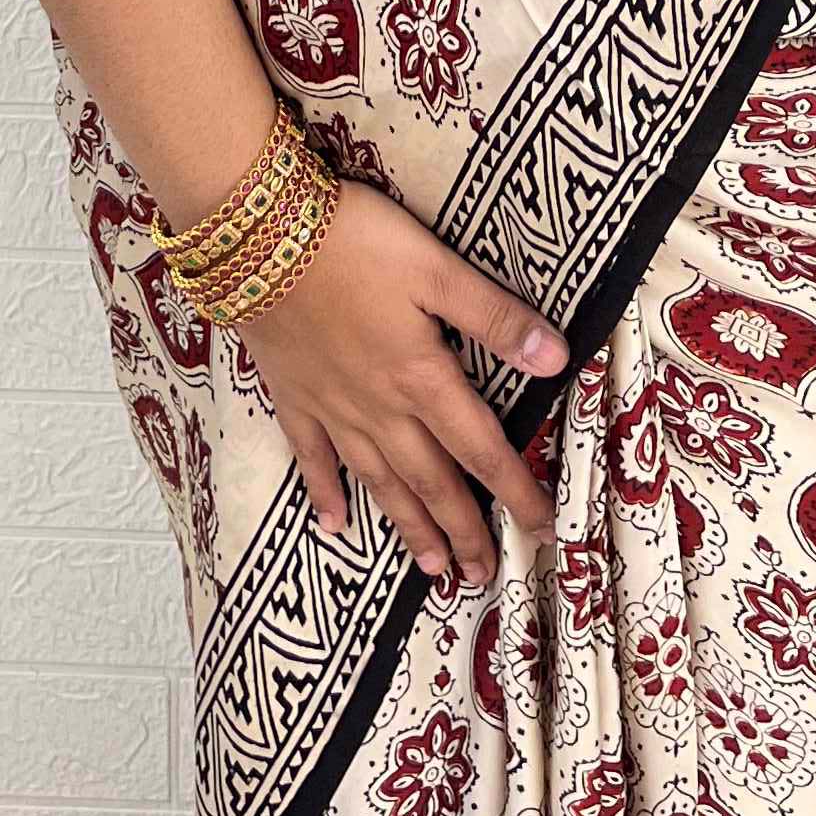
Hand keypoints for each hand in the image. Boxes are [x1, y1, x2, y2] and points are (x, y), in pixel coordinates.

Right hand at [237, 182, 565, 593]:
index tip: (541, 529)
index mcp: (422, 378)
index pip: (481, 447)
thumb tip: (557, 359)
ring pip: (379, 482)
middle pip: (431, 481)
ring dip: (408, 527)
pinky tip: (334, 526)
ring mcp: (332, 409)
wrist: (257, 240)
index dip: (515, 490)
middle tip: (484, 576)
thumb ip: (494, 317)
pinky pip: (312, 459)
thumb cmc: (354, 244)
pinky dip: (324, 494)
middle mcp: (380, 409)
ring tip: (433, 569)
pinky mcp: (292, 398)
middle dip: (463, 530)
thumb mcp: (435, 268)